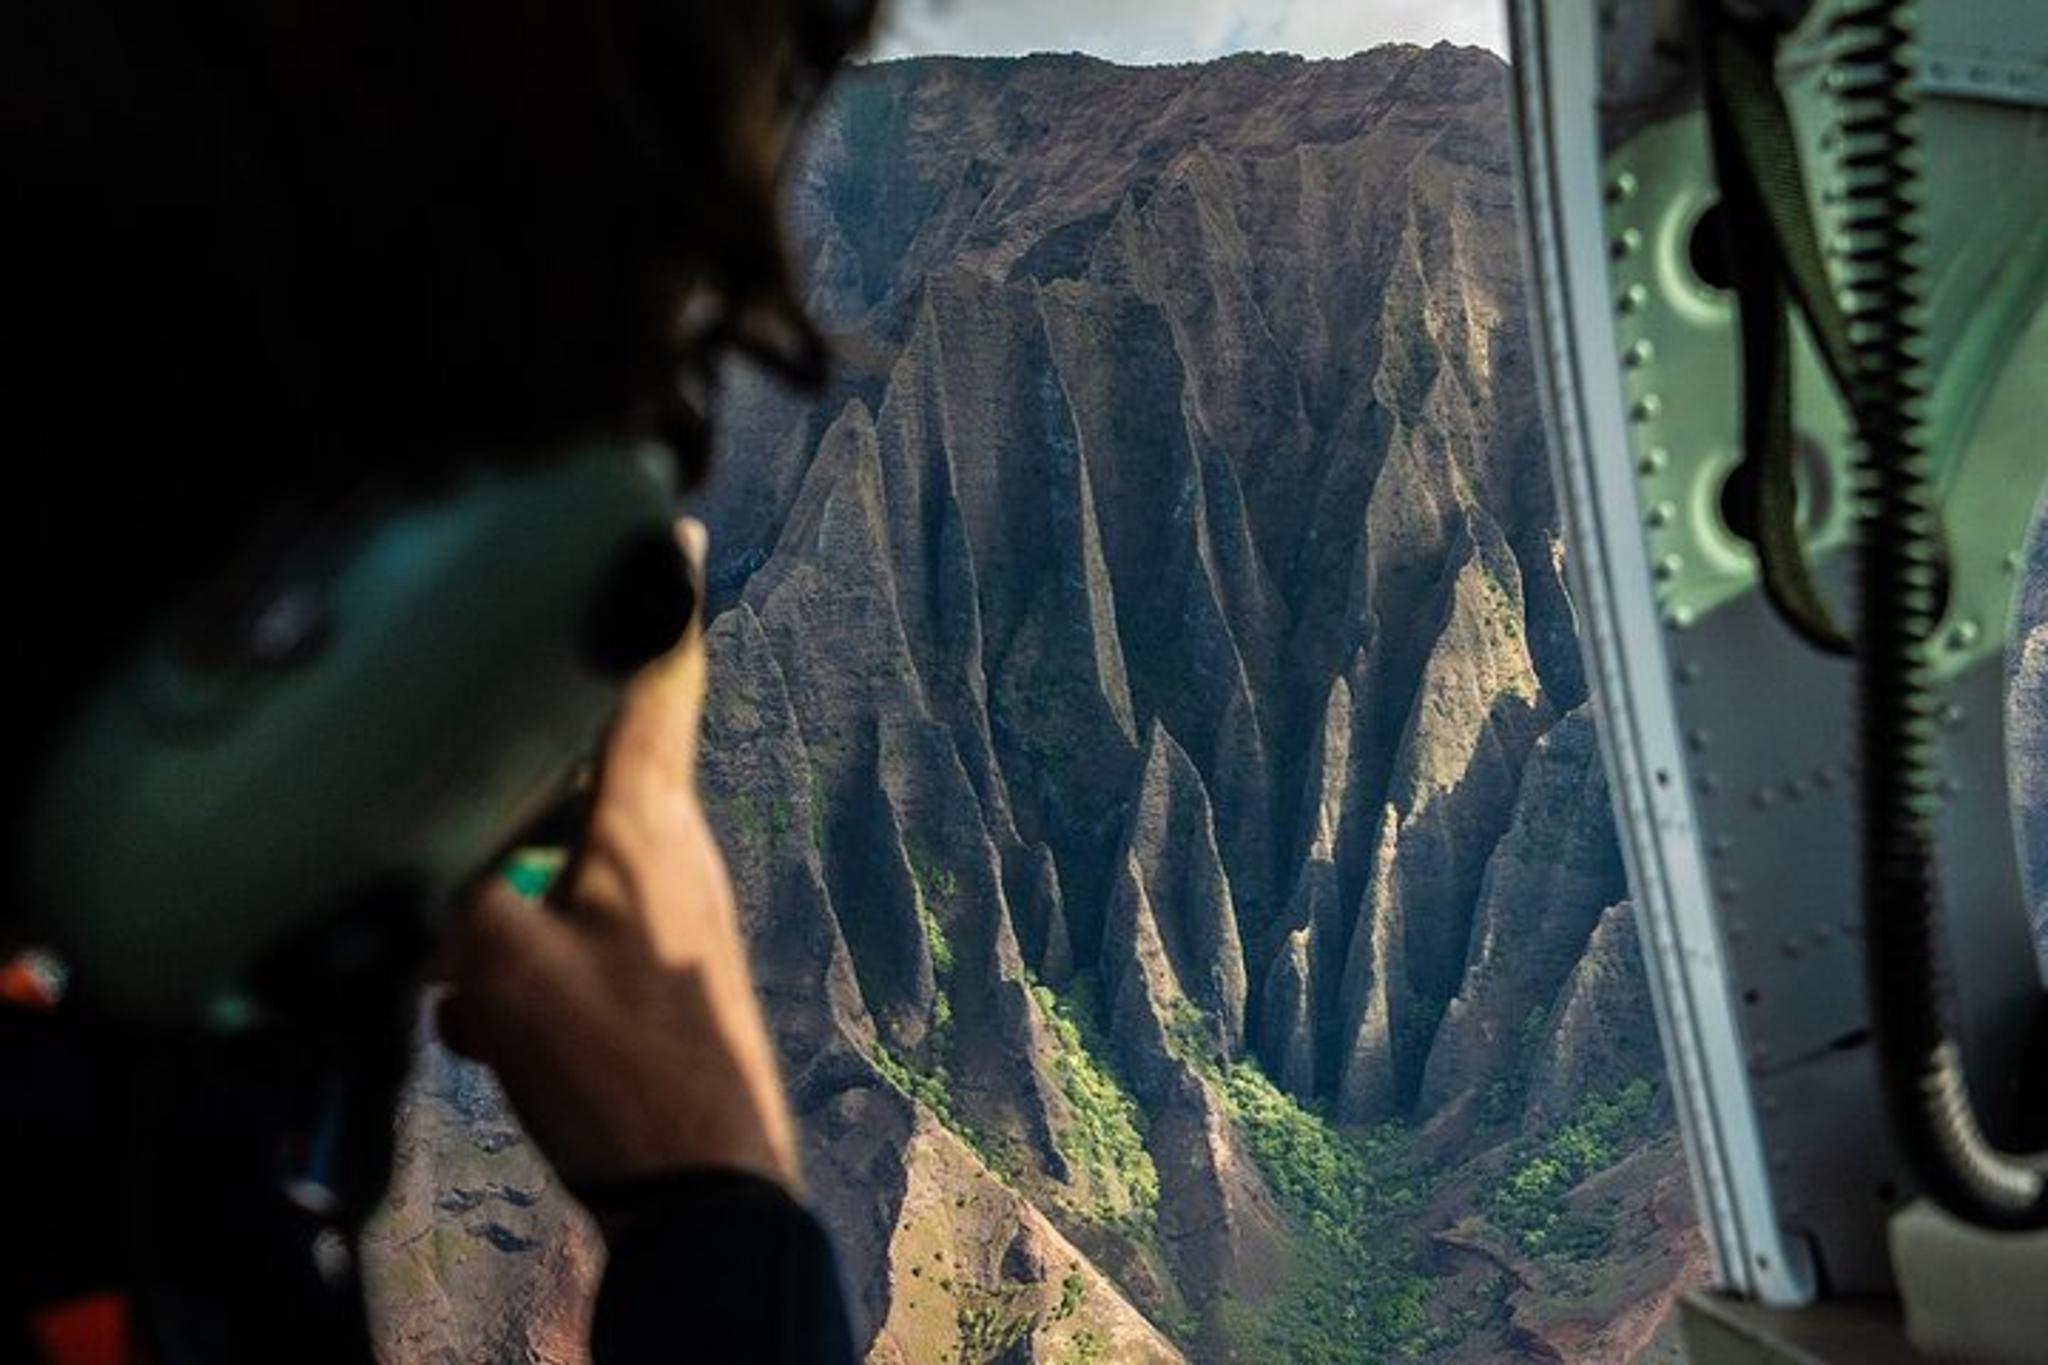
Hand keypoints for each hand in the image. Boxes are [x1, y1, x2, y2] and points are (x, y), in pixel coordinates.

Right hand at [436, 520, 797, 1191]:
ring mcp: (667, 908)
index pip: (655, 678)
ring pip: (556, 860)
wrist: (708, 1192)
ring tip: (468, 982)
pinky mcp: (656, 964)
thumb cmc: (626, 1076)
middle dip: (503, 791)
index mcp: (646, 822)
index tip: (670, 526)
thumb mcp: (505, 974)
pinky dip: (516, 961)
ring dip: (496, 900)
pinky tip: (492, 1024)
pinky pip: (566, 926)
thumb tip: (396, 852)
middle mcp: (668, 848)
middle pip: (577, 769)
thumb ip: (442, 891)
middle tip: (457, 838)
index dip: (655, 597)